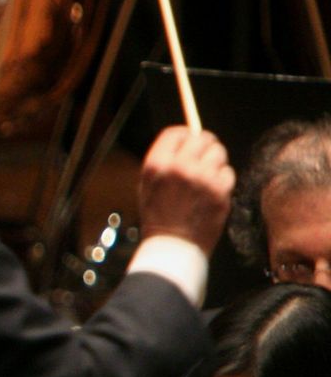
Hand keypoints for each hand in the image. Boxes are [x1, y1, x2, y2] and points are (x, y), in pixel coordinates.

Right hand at [137, 125, 232, 252]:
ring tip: (205, 177)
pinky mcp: (220, 192)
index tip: (189, 140)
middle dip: (204, 145)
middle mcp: (179, 167)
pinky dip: (222, 180)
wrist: (173, 244)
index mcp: (157, 164)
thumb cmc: (159, 214)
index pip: (176, 132)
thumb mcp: (149, 183)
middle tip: (204, 155)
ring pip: (218, 153)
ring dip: (215, 162)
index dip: (185, 134)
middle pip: (201, 138)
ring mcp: (202, 179)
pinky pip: (228, 173)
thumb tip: (187, 137)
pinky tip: (212, 191)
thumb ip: (165, 159)